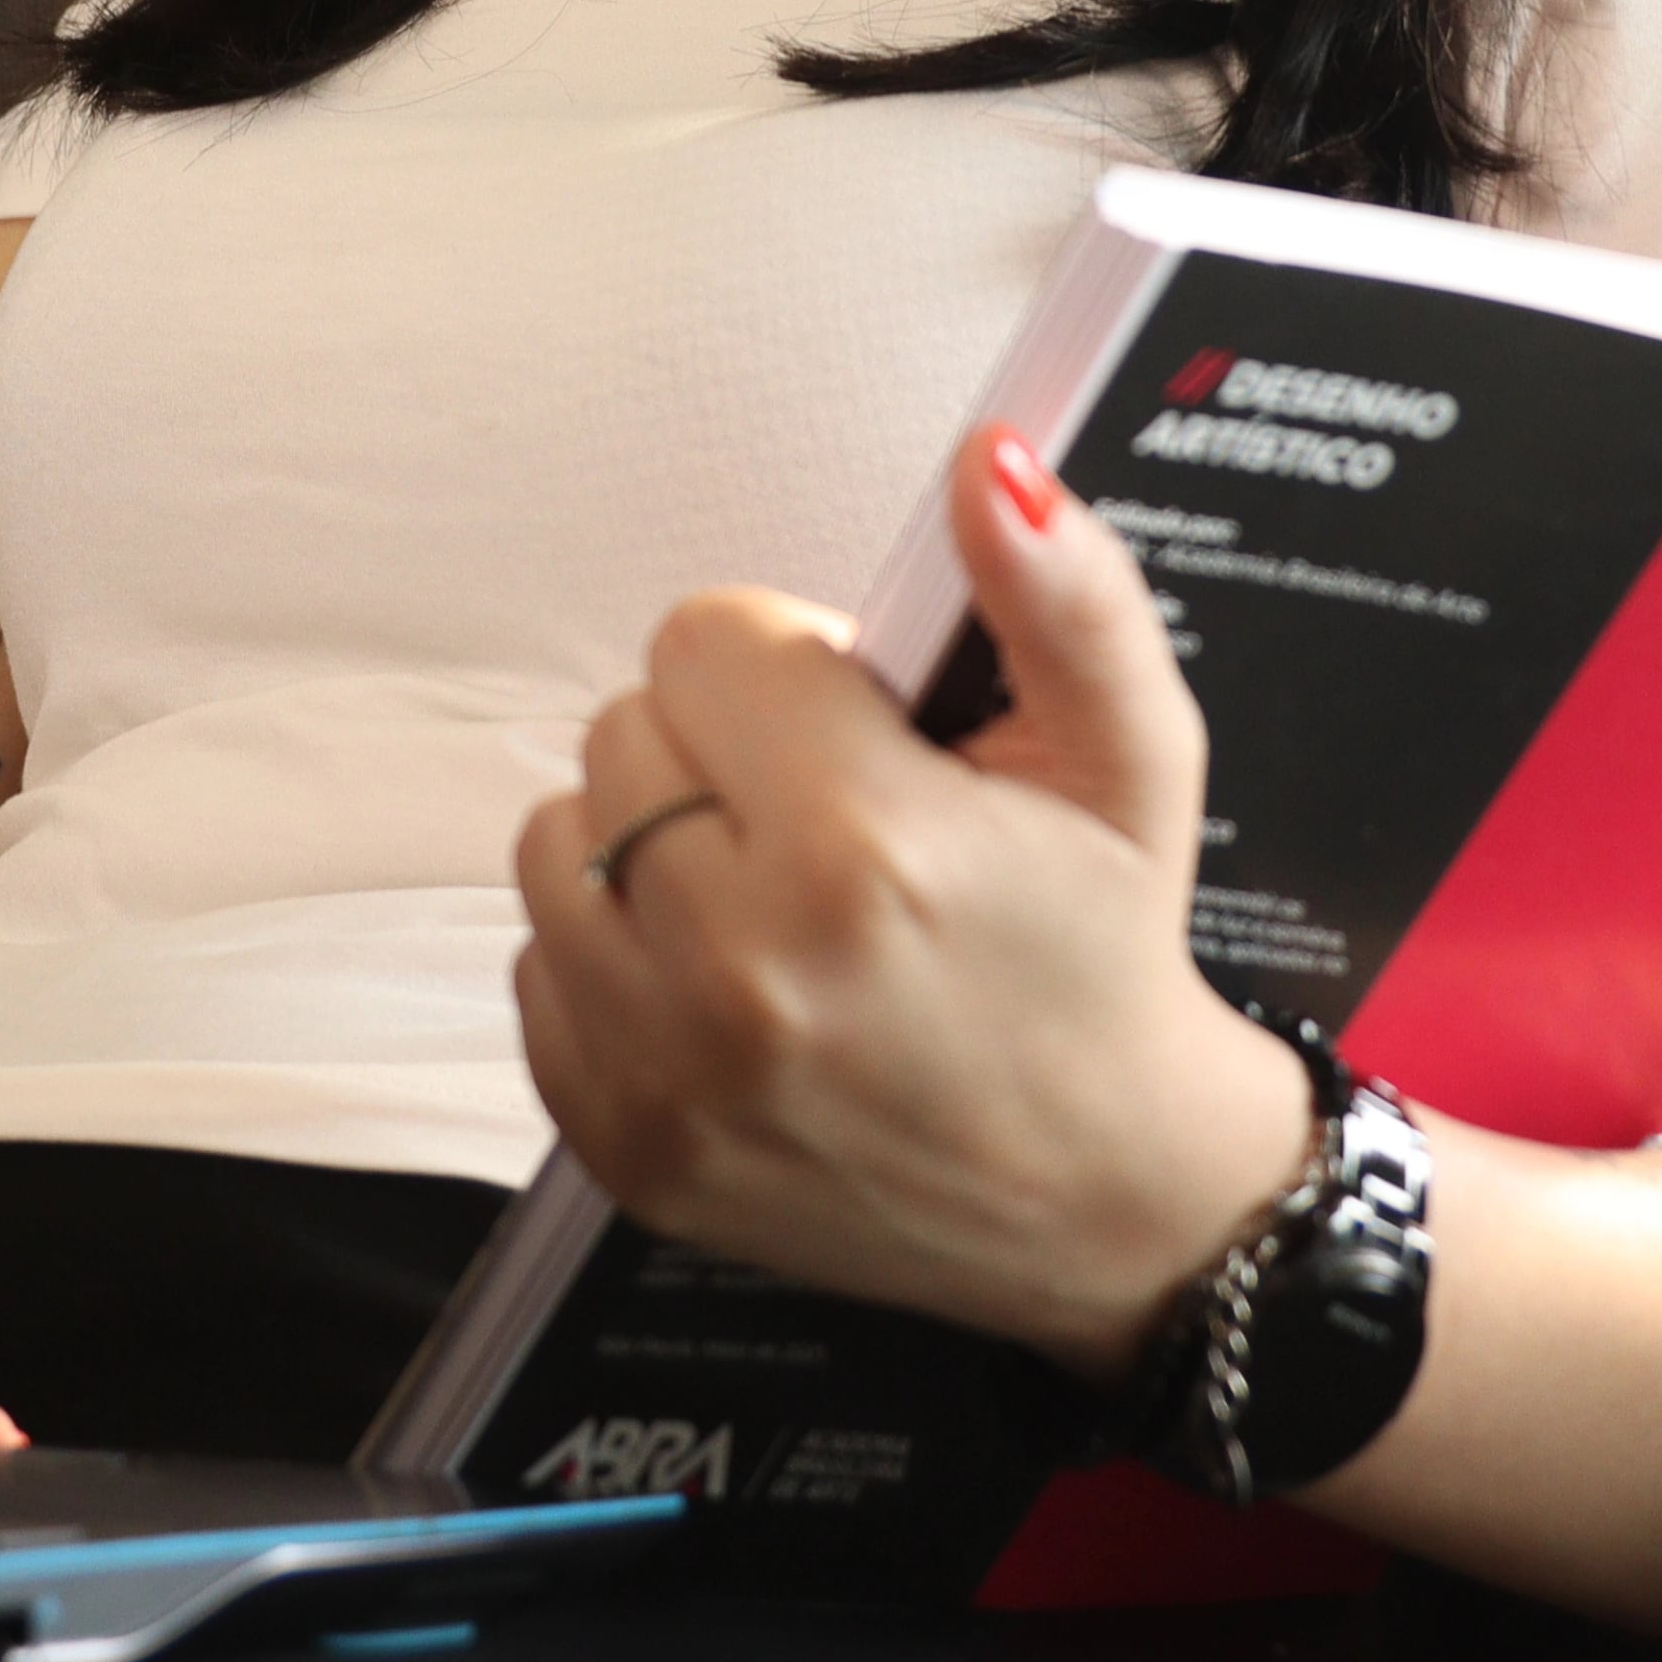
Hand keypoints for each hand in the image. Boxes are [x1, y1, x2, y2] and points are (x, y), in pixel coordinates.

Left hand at [511, 424, 1312, 1377]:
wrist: (1104, 1198)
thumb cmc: (1100, 953)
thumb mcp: (1127, 755)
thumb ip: (1060, 593)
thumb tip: (990, 463)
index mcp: (864, 847)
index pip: (702, 638)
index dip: (787, 671)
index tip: (857, 733)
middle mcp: (745, 967)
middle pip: (622, 731)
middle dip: (720, 752)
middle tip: (829, 819)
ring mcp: (669, 1072)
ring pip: (556, 839)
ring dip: (646, 848)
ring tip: (768, 892)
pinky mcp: (622, 1145)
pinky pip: (533, 965)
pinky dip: (613, 960)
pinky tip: (728, 981)